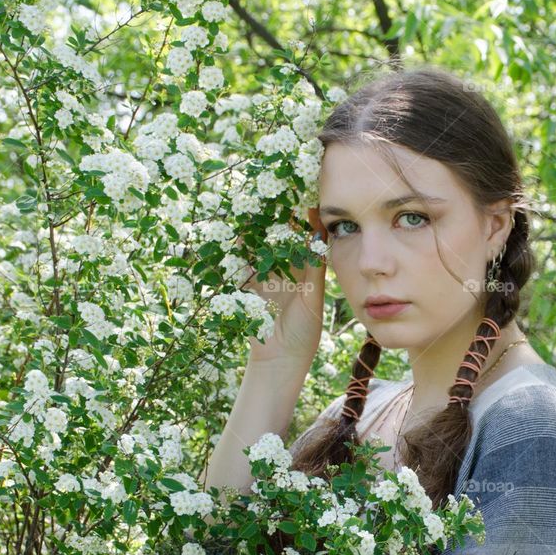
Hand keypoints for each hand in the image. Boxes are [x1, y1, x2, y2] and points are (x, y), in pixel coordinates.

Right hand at [237, 206, 327, 364]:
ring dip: (257, 230)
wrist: (280, 358)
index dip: (306, 221)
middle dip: (278, 219)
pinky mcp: (246, 288)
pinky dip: (238, 250)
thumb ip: (314, 269)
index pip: (305, 240)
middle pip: (280, 239)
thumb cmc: (304, 331)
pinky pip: (241, 265)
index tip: (307, 201)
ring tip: (256, 207)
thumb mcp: (313, 298)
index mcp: (305, 271)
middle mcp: (284, 270)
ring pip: (260, 248)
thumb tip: (318, 237)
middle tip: (277, 195)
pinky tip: (237, 233)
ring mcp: (264, 278)